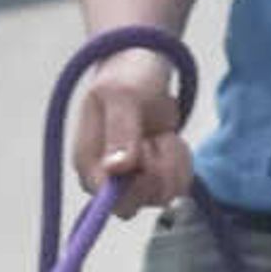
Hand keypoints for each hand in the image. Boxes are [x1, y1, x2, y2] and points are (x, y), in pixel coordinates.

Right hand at [70, 45, 192, 216]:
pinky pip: (179, 188)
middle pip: (140, 202)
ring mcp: (131, 184)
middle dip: (158, 167)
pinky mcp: (153, 182)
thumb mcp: (123, 94)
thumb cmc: (128, 76)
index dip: (137, 182)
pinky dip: (182, 161)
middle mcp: (106, 181)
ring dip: (172, 160)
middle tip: (153, 135)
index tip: (145, 147)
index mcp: (88, 164)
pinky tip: (168, 138)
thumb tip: (116, 169)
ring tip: (160, 132)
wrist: (145, 69)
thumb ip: (121, 130)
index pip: (112, 200)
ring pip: (164, 195)